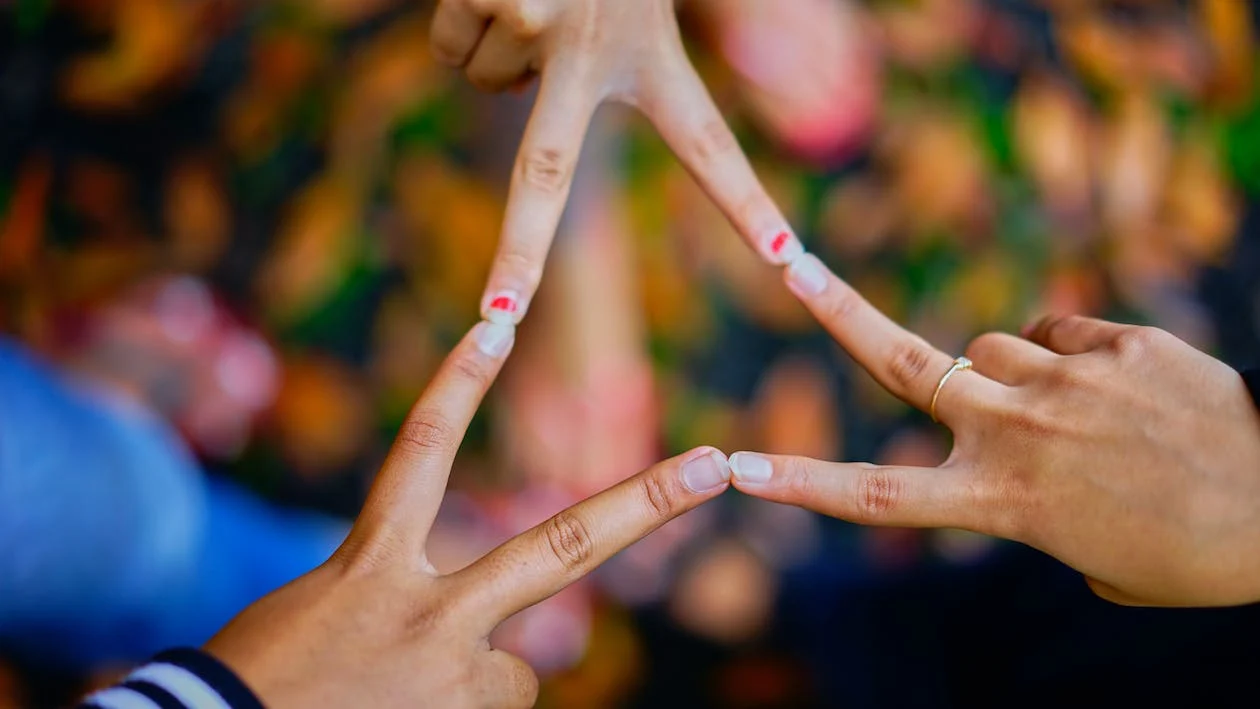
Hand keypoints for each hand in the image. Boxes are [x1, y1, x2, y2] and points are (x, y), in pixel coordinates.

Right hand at [203, 321, 732, 706]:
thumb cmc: (263, 678)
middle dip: (647, 504)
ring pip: (516, 673)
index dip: (459, 384)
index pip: (422, 451)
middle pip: (560, 548)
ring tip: (401, 697)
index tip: (496, 325)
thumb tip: (492, 635)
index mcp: (370, 565)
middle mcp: (424, 609)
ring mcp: (450, 672)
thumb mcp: (330, 610)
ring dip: (475, 680)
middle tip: (716, 467)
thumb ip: (406, 594)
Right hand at [429, 0, 802, 324]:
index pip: (710, 145)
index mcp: (656, 53)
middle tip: (498, 322)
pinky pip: (449, 47)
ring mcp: (539, 24)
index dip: (745, 207)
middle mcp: (597, 49)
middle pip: (546, 176)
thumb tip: (517, 74)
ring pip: (481, 82)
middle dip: (517, 257)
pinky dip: (458, 19)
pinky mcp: (492, 1)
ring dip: (491, 45)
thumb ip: (622, 46)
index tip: (792, 262)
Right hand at [729, 253, 1259, 606]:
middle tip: (784, 260)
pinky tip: (1117, 386)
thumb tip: (1020, 437)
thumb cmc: (1189, 551)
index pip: (879, 498)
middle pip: (902, 363)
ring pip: (989, 346)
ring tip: (1068, 406)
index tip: (738, 472)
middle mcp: (1018, 433)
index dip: (802, 485)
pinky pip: (1060, 332)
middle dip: (833, 310)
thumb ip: (1031, 500)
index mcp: (1003, 503)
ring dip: (1006, 370)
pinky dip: (1069, 355)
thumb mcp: (1090, 558)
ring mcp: (1066, 381)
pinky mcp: (1118, 343)